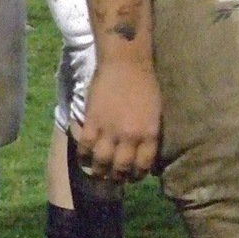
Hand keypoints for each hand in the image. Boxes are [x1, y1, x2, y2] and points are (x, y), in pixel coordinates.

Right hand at [75, 58, 160, 183]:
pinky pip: (85, 147)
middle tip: (114, 177)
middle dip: (117, 177)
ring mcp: (110, 130)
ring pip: (101, 163)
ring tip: (98, 172)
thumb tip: (141, 151)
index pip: (143, 166)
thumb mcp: (155, 112)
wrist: (126, 60)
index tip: (132, 175)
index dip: (137, 175)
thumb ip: (147, 133)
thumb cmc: (144, 82)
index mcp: (150, 133)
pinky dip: (83, 156)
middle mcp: (130, 136)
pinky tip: (84, 156)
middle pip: (121, 169)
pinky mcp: (93, 121)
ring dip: (99, 171)